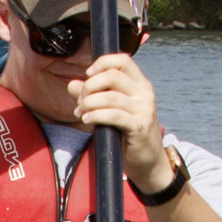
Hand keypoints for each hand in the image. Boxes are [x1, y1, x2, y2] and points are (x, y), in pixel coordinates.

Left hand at [51, 48, 167, 183]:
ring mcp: (144, 109)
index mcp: (140, 84)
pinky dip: (96, 115)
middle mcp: (144, 93)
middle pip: (112, 75)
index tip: (88, 74)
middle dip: (90, 86)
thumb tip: (72, 84)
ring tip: (81, 113)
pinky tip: (87, 119)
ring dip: (89, 103)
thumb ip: (92, 96)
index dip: (102, 63)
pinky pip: (113, 115)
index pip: (122, 60)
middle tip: (81, 101)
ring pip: (110, 96)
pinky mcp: (139, 126)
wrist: (148, 161)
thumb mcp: (111, 110)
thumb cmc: (128, 134)